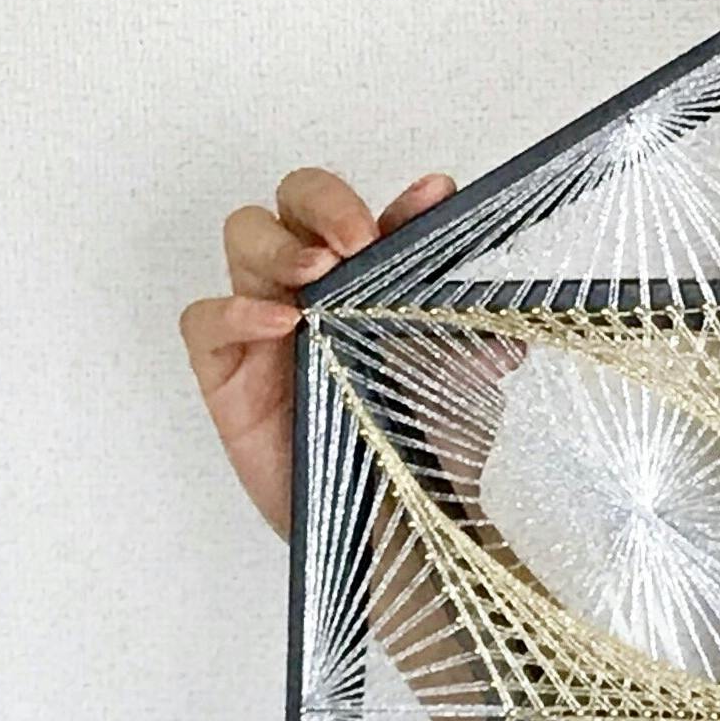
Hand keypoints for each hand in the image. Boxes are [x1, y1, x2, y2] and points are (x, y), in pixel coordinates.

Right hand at [179, 167, 454, 538]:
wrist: (393, 524)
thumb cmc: (420, 441)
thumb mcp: (464, 380)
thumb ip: (480, 333)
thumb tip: (516, 302)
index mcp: (372, 276)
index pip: (376, 213)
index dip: (402, 199)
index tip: (434, 196)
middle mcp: (317, 287)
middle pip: (292, 202)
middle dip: (323, 203)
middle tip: (357, 239)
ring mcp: (267, 324)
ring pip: (243, 239)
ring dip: (279, 244)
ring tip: (318, 273)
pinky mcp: (228, 372)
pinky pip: (203, 321)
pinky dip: (232, 312)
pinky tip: (277, 324)